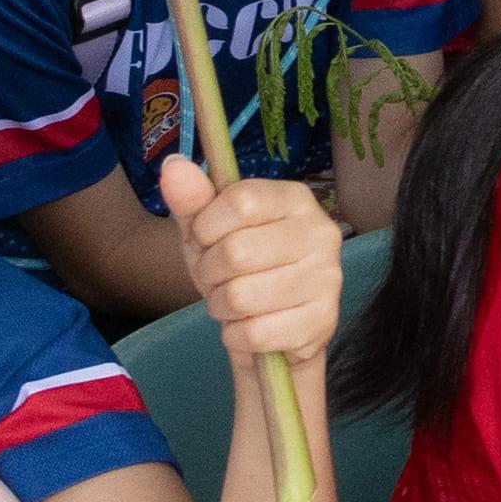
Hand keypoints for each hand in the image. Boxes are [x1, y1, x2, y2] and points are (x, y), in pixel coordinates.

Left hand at [151, 162, 349, 400]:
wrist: (272, 322)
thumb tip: (173, 165)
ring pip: (242, 297)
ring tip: (234, 301)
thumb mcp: (208, 230)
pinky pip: (255, 333)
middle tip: (220, 277)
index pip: (240, 202)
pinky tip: (250, 326)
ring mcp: (327, 279)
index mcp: (295, 199)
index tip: (207, 238)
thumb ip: (193, 200)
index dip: (207, 226)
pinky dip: (237, 335)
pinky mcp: (322, 321)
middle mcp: (321, 233)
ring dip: (221, 306)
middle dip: (210, 272)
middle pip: (237, 252)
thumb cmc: (237, 267)